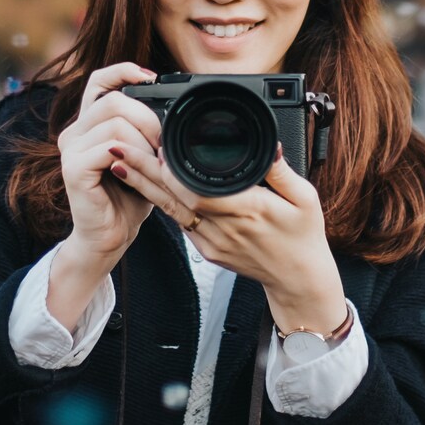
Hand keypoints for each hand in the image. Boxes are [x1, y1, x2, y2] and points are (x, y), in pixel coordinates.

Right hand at [48, 62, 164, 324]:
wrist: (109, 238)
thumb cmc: (127, 198)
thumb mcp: (142, 156)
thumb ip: (146, 130)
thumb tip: (172, 104)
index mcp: (87, 124)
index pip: (99, 80)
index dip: (125, 71)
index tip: (153, 78)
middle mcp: (73, 131)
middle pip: (114, 99)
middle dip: (148, 117)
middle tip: (164, 143)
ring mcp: (69, 149)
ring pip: (114, 121)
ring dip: (145, 140)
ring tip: (155, 161)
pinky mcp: (73, 168)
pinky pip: (110, 146)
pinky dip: (134, 155)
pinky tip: (141, 170)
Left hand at [109, 142, 345, 336]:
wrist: (297, 280)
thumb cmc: (303, 237)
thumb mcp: (305, 199)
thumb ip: (283, 172)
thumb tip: (271, 146)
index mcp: (250, 211)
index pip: (201, 191)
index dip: (175, 171)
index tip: (158, 145)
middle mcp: (225, 228)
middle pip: (174, 197)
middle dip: (144, 170)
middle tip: (120, 146)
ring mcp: (212, 242)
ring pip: (170, 210)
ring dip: (143, 185)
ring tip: (119, 161)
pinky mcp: (207, 251)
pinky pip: (178, 223)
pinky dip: (160, 201)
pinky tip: (143, 184)